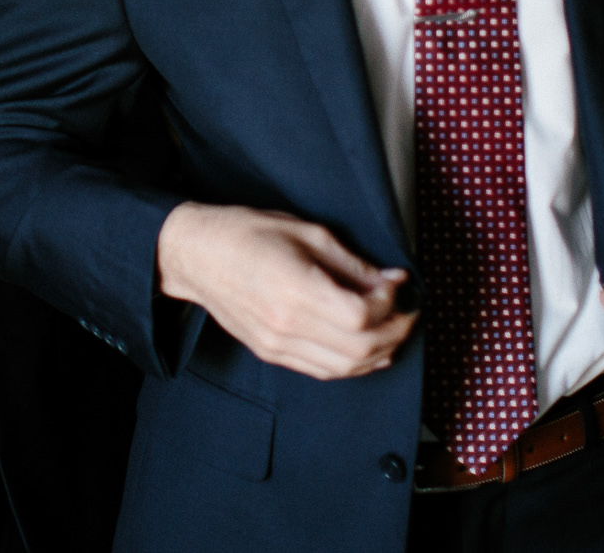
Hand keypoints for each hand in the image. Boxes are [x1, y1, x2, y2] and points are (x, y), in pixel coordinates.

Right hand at [156, 201, 415, 379]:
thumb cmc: (248, 233)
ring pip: (345, 368)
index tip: (395, 283)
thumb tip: (392, 280)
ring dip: (379, 353)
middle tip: (407, 311)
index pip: (360, 316)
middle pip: (360, 348)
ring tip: (393, 329)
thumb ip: (351, 263)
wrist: (196, 255)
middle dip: (395, 331)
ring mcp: (277, 345)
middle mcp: (286, 325)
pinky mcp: (271, 353)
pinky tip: (368, 349)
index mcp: (294, 288)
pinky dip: (353, 364)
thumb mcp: (306, 232)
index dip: (388, 302)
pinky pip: (323, 371)